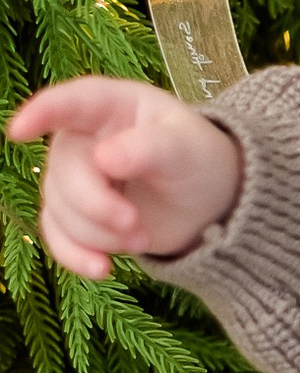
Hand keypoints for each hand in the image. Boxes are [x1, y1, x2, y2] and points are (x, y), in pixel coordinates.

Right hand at [15, 75, 242, 278]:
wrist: (207, 202)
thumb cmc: (198, 160)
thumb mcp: (187, 148)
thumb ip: (150, 148)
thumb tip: (104, 158)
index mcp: (110, 106)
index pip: (71, 103)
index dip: (42, 113)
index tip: (19, 131)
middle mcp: (83, 138)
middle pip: (64, 173)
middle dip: (97, 206)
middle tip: (135, 223)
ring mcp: (73, 177)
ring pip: (61, 210)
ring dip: (101, 234)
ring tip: (142, 236)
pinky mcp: (75, 214)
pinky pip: (57, 235)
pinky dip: (77, 256)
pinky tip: (103, 269)